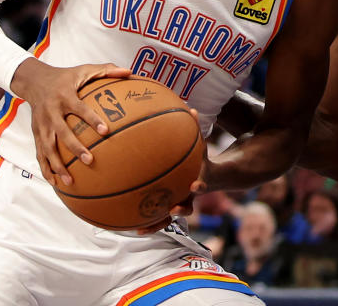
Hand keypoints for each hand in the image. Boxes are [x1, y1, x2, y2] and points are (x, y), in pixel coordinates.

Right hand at [11, 59, 130, 185]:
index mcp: (65, 95)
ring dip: (58, 165)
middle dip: (75, 148)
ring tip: (71, 181)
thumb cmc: (65, 76)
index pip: (79, 108)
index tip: (105, 131)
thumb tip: (129, 72)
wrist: (34, 81)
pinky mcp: (36, 133)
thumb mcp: (84, 69)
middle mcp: (52, 111)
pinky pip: (39, 153)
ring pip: (48, 147)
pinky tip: (55, 183)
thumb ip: (106, 70)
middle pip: (63, 132)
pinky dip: (46, 169)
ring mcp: (42, 124)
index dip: (92, 119)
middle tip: (90, 161)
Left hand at [136, 109, 209, 234]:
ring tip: (141, 229)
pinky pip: (156, 218)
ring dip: (157, 224)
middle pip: (188, 207)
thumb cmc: (201, 158)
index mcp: (199, 181)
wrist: (210, 178)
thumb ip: (196, 130)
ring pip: (169, 219)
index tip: (195, 184)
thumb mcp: (201, 145)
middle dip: (180, 209)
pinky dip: (144, 222)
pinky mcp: (168, 209)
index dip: (200, 185)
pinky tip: (127, 224)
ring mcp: (180, 205)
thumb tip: (192, 108)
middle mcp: (190, 197)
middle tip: (172, 209)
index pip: (202, 183)